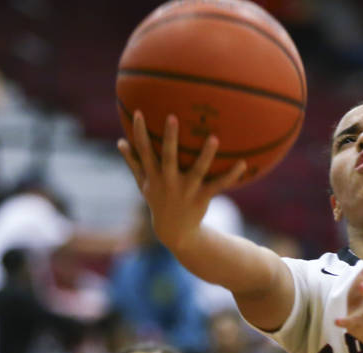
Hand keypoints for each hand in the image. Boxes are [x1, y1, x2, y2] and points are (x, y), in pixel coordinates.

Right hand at [116, 111, 247, 251]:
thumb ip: (133, 162)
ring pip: (197, 169)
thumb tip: (120, 142)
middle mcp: (168, 181)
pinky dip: (231, 175)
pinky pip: (218, 184)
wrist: (174, 231)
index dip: (140, 132)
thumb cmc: (158, 200)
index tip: (139, 112)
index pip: (143, 151)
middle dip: (169, 138)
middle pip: (168, 156)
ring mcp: (186, 190)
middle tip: (172, 117)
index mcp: (153, 176)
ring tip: (214, 138)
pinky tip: (242, 163)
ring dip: (206, 154)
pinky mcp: (202, 197)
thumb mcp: (143, 184)